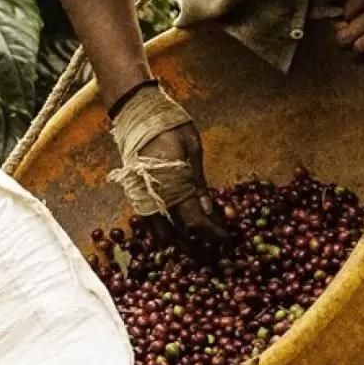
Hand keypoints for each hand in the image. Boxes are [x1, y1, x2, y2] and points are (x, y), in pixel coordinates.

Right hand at [139, 121, 230, 243]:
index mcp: (170, 186)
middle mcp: (152, 196)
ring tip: (196, 246)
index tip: (227, 240)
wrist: (139, 112)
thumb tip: (209, 210)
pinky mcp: (136, 193)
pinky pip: (151, 222)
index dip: (212, 233)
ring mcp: (141, 196)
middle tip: (212, 252)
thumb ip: (199, 183)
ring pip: (158, 232)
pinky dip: (165, 231)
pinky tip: (179, 230)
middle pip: (173, 235)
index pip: (193, 221)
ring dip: (177, 242)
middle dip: (194, 247)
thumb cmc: (170, 126)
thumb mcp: (193, 150)